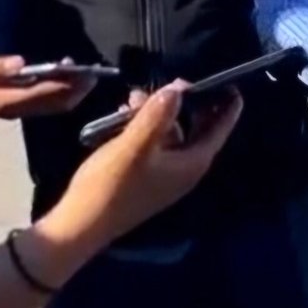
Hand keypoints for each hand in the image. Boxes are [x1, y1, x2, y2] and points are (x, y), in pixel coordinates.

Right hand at [0, 56, 95, 118]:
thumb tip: (22, 62)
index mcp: (8, 100)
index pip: (49, 93)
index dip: (71, 84)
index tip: (89, 72)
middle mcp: (15, 110)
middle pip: (55, 104)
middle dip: (77, 90)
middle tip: (92, 72)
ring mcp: (12, 111)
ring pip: (50, 107)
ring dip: (68, 92)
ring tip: (80, 73)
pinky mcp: (9, 108)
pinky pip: (41, 105)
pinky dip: (56, 94)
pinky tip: (59, 78)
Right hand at [39, 81, 241, 249]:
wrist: (79, 226)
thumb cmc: (111, 185)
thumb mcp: (134, 145)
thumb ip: (158, 115)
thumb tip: (178, 89)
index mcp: (194, 163)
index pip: (221, 128)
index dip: (227, 104)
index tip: (228, 81)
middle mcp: (186, 170)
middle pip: (198, 129)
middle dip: (188, 103)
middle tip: (175, 80)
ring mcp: (166, 176)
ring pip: (172, 134)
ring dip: (159, 113)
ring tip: (137, 94)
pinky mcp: (146, 178)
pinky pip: (155, 144)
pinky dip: (146, 127)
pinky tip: (124, 115)